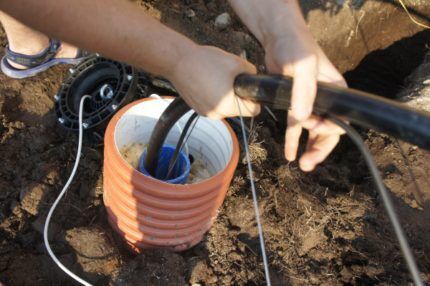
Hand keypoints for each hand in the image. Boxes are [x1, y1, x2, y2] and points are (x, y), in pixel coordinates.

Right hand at [168, 45, 260, 118]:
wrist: (178, 61)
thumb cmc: (204, 61)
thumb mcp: (236, 62)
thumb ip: (251, 72)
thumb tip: (253, 77)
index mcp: (227, 106)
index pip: (253, 111)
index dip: (255, 99)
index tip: (250, 89)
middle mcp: (216, 114)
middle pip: (239, 110)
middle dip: (239, 96)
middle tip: (232, 79)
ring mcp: (205, 113)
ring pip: (226, 108)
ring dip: (226, 96)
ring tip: (219, 79)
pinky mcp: (197, 108)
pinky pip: (214, 105)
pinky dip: (215, 96)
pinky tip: (209, 82)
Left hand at [263, 10, 346, 170]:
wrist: (277, 39)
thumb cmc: (296, 47)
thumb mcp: (303, 66)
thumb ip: (304, 91)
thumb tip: (304, 119)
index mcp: (337, 90)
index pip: (340, 118)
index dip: (329, 129)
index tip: (312, 127)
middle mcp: (327, 100)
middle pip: (329, 131)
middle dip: (320, 149)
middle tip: (308, 163)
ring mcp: (311, 104)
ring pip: (314, 133)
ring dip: (309, 149)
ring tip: (303, 165)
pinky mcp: (295, 105)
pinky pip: (296, 128)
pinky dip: (293, 141)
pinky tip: (290, 154)